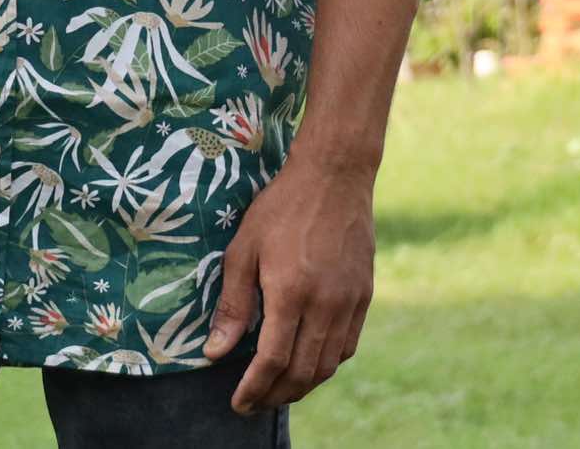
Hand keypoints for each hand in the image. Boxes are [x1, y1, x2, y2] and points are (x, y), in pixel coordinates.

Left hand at [203, 146, 375, 412]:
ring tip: (278, 389)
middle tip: (255, 402)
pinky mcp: (364, 296)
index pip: (273, 362)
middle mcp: (325, 305)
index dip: (254, 389)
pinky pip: (347, 346)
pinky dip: (326, 363)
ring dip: (302, 385)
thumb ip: (233, 304)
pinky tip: (309, 361)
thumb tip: (215, 352)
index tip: (238, 403)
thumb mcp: (244, 248)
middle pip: (302, 373)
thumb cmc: (281, 207)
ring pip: (327, 365)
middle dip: (276, 395)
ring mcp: (349, 302)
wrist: (334, 175)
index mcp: (291, 293)